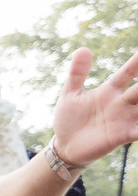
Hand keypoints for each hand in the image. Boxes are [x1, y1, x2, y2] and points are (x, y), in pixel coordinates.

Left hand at [43, 49, 137, 170]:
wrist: (65, 146)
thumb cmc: (69, 118)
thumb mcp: (70, 93)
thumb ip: (77, 73)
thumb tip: (84, 49)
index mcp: (110, 90)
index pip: (127, 73)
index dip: (137, 62)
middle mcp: (121, 103)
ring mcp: (123, 119)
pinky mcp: (121, 136)